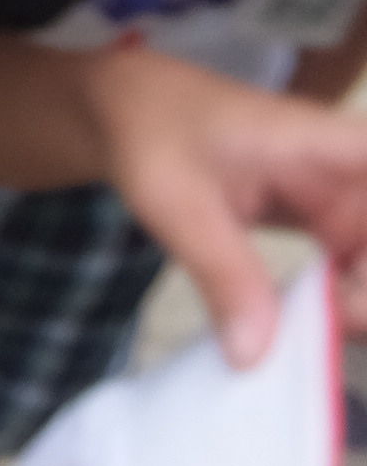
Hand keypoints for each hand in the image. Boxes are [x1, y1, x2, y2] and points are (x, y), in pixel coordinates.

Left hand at [92, 48, 366, 366]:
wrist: (122, 109)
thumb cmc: (150, 130)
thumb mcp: (178, 202)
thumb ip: (222, 273)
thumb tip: (253, 355)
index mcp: (333, 147)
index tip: (347, 303)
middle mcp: (351, 174)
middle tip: (331, 330)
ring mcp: (340, 200)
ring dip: (356, 307)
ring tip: (311, 337)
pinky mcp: (320, 223)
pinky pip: (350, 272)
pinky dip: (333, 304)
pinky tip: (298, 330)